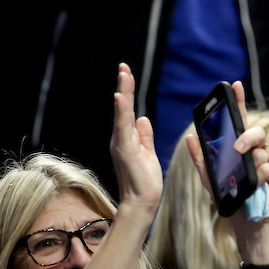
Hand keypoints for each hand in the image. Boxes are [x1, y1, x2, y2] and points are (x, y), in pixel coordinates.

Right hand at [109, 63, 163, 211]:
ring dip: (123, 93)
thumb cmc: (145, 180)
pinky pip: (123, 128)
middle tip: (124, 66)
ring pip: (122, 113)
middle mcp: (121, 139)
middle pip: (122, 107)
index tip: (127, 73)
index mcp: (127, 138)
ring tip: (124, 74)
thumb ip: (144, 136)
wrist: (142, 202)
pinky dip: (121, 112)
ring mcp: (121, 144)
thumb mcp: (147, 152)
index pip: (128, 110)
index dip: (127, 92)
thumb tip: (142, 118)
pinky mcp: (125, 150)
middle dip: (124, 86)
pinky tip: (120, 98)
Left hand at [185, 82, 268, 214]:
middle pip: (255, 132)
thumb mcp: (210, 179)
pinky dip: (261, 177)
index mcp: (240, 147)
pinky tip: (257, 186)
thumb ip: (201, 159)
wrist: (246, 222)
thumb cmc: (231, 198)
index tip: (234, 85)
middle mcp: (256, 150)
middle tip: (237, 148)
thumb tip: (190, 138)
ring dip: (251, 165)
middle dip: (246, 137)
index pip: (239, 119)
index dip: (238, 101)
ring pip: (261, 151)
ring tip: (246, 181)